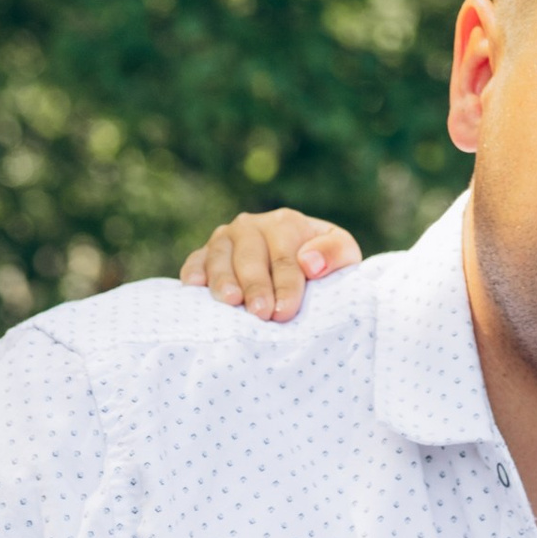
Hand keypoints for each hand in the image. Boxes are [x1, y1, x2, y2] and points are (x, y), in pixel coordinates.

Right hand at [177, 207, 360, 320]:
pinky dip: (193, 272)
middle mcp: (252, 227)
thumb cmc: (323, 266)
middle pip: (251, 258)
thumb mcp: (343, 255)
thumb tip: (310, 262)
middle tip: (260, 313)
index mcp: (286, 224)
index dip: (286, 285)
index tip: (285, 311)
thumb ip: (335, 252)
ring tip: (230, 301)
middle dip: (256, 287)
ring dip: (223, 280)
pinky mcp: (204, 255)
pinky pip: (195, 261)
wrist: (297, 265)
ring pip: (220, 257)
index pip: (286, 257)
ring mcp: (225, 240)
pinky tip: (193, 286)